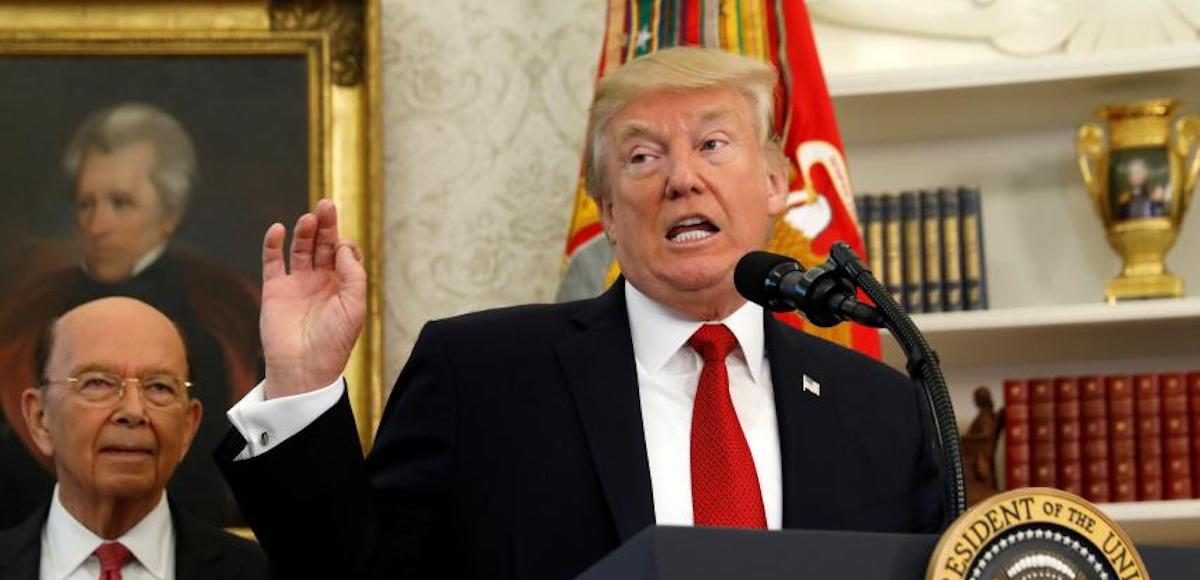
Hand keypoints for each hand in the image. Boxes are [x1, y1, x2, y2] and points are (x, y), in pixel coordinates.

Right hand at [260, 199, 366, 398]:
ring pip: (301, 248)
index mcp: (343, 286)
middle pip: (324, 244)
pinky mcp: (275, 290)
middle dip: (327, 225)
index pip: (344, 252)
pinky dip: (272, 244)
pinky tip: (278, 229)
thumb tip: (342, 245)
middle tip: (327, 204)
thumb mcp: (354, 306)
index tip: (343, 246)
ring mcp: (297, 284)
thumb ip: (352, 274)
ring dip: (305, 231)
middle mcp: (321, 282)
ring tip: (309, 218)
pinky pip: (272, 261)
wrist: (303, 368)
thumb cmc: (333, 342)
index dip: (344, 243)